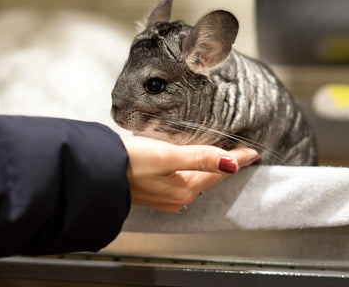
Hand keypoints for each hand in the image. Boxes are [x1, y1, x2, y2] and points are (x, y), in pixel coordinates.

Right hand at [120, 135, 259, 212]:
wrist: (96, 173)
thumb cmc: (127, 163)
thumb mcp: (167, 156)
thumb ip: (199, 158)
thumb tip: (231, 164)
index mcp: (184, 189)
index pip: (219, 171)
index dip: (237, 159)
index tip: (253, 152)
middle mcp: (177, 196)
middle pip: (209, 178)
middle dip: (226, 165)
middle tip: (241, 154)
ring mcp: (164, 195)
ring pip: (196, 179)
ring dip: (209, 167)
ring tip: (221, 156)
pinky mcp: (152, 190)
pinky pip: (182, 180)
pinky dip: (192, 169)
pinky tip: (189, 163)